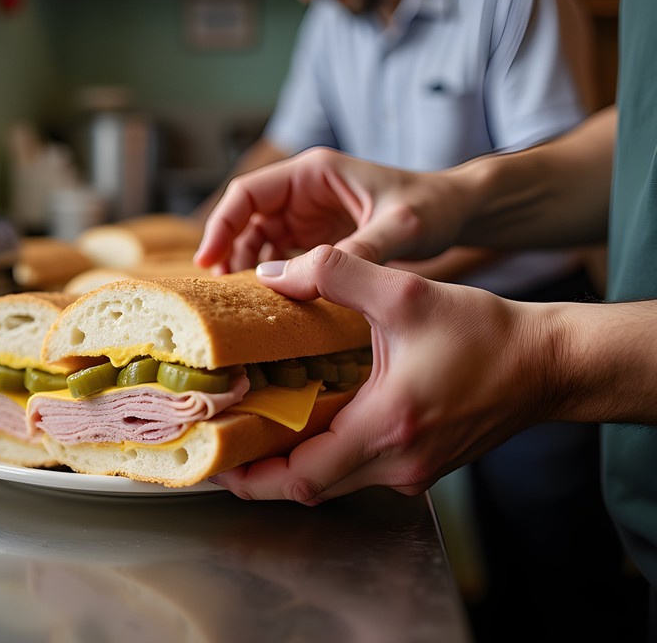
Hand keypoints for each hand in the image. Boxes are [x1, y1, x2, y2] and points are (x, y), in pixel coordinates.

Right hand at [193, 147, 466, 274]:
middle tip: (224, 294)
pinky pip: (283, 256)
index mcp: (313, 172)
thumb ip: (354, 253)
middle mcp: (304, 191)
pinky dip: (274, 277)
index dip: (222, 225)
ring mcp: (310, 215)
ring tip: (246, 302)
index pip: (248, 193)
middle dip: (231, 253)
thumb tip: (297, 281)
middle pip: (246, 220)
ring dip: (250, 268)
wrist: (461, 212)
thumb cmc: (433, 207)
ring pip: (260, 241)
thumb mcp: (399, 228)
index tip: (209, 261)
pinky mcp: (320, 237)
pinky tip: (274, 301)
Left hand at [210, 245, 552, 503]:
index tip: (214, 460)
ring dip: (293, 461)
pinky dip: (327, 453)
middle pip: (309, 489)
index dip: (250, 476)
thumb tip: (275, 275)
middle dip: (261, 472)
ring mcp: (412, 472)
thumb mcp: (404, 291)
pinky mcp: (421, 466)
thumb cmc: (484, 332)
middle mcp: (398, 463)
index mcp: (388, 426)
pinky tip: (311, 420)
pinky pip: (359, 471)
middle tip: (224, 442)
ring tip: (257, 427)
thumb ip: (335, 273)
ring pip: (334, 483)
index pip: (301, 478)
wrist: (546, 364)